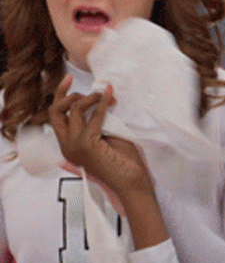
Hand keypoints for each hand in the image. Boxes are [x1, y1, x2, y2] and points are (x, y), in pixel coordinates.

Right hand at [48, 74, 154, 201]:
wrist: (131, 181)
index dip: (60, 97)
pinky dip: (103, 103)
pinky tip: (111, 98)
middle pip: (55, 111)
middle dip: (65, 92)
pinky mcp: (87, 144)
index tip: (68, 80)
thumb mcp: (106, 136)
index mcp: (68, 146)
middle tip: (77, 81)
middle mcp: (67, 147)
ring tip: (108, 96)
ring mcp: (75, 146)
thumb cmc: (122, 162)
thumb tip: (99, 99)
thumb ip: (97, 121)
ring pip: (75, 109)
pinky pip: (95, 115)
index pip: (55, 117)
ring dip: (92, 97)